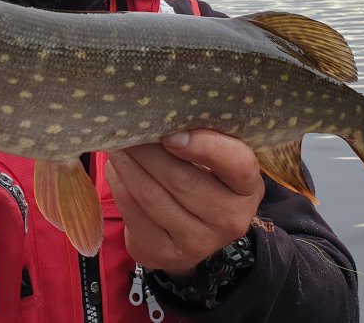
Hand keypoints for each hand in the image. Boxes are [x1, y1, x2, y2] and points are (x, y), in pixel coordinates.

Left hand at [106, 130, 263, 278]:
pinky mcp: (164, 253)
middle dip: (148, 150)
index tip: (171, 133)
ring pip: (152, 196)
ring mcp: (197, 242)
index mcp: (247, 188)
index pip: (237, 164)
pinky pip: (133, 213)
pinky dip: (119, 186)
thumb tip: (161, 111)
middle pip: (182, 179)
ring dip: (128, 165)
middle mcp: (229, 219)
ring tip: (116, 144)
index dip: (204, 146)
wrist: (193, 232)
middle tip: (128, 127)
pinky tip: (116, 169)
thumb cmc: (204, 178)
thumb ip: (202, 135)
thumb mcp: (216, 159)